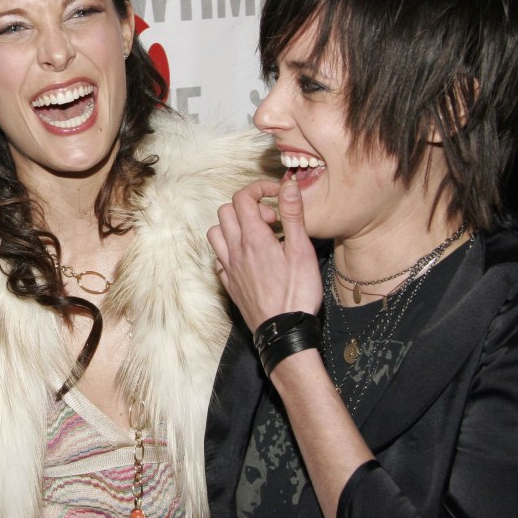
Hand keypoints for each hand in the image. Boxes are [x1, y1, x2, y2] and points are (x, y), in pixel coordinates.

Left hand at [207, 174, 321, 329]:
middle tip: (271, 220)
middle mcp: (235, 250)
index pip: (243, 197)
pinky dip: (228, 248)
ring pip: (215, 232)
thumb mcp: (301, 250)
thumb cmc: (297, 293)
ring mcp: (228, 267)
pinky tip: (247, 256)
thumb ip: (293, 215)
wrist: (283, 331)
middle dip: (248, 206)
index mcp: (253, 238)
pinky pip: (218, 257)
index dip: (259, 188)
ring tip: (257, 235)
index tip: (277, 195)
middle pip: (226, 210)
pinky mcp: (229, 283)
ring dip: (233, 225)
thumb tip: (288, 185)